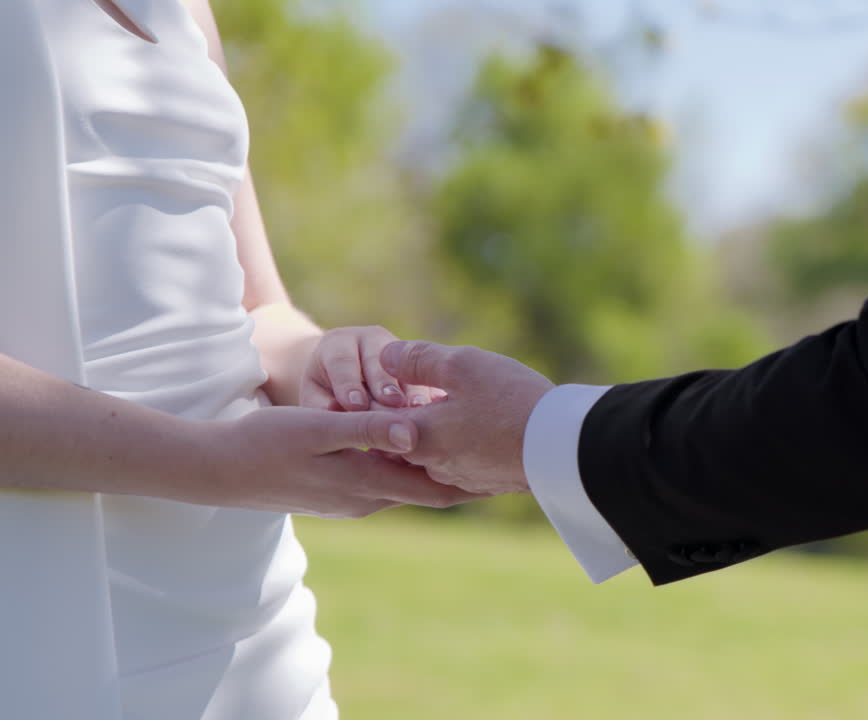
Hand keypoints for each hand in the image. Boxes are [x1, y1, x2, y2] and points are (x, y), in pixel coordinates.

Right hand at [199, 406, 483, 517]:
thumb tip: (415, 432)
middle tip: (508, 460)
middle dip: (467, 477)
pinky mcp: (339, 490)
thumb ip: (367, 430)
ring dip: (439, 469)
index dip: (476, 483)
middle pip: (431, 490)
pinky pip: (388, 480)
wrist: (218, 470)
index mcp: (368, 486)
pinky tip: (423, 447)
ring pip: (409, 484)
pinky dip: (411, 466)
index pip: (438, 491)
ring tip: (478, 450)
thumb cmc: (265, 443)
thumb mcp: (318, 430)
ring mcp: (352, 499)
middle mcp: (367, 500)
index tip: (511, 471)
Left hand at [299, 326, 442, 411]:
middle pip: (379, 362)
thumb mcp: (315, 397)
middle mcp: (372, 340)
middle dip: (385, 384)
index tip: (355, 405)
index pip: (342, 361)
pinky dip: (430, 400)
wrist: (346, 383)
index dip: (349, 383)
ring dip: (414, 392)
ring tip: (417, 410)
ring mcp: (400, 351)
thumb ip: (321, 404)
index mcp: (338, 343)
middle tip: (391, 403)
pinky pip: (428, 382)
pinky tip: (436, 417)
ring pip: (408, 371)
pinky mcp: (421, 368)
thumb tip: (334, 411)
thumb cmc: (324, 394)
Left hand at [380, 341, 554, 495]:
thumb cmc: (509, 400)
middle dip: (404, 418)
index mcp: (418, 437)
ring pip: (432, 454)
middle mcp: (432, 466)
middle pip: (401, 442)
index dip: (377, 399)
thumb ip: (418, 359)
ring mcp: (460, 478)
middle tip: (410, 394)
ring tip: (447, 407)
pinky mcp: (486, 483)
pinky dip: (459, 447)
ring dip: (433, 433)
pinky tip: (476, 428)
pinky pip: (460, 463)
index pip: (377, 421)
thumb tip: (386, 356)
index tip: (377, 386)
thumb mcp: (462, 364)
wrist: (562, 445)